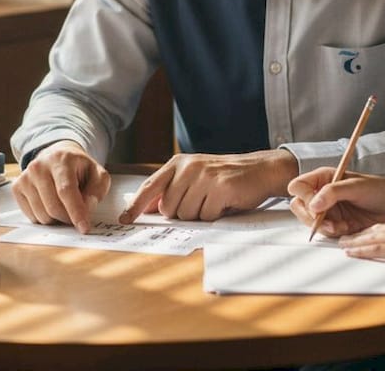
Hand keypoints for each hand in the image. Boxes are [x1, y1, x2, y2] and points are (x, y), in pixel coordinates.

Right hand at [11, 140, 110, 233]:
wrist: (56, 156)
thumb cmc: (78, 168)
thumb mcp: (97, 174)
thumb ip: (98, 190)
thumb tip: (87, 206)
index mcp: (61, 159)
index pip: (66, 190)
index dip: (76, 212)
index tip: (84, 227)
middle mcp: (39, 167)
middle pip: (53, 207)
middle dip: (68, 218)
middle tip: (76, 215)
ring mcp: (25, 177)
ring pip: (42, 215)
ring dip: (56, 219)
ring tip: (63, 205)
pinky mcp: (17, 188)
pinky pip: (32, 217)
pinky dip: (44, 217)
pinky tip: (50, 204)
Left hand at [118, 149, 298, 222]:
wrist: (259, 169)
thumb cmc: (224, 177)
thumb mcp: (193, 177)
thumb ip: (170, 190)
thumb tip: (146, 210)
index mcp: (178, 163)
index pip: (150, 187)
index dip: (135, 205)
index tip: (124, 219)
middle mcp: (188, 167)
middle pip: (168, 208)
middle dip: (182, 214)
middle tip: (200, 203)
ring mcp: (204, 176)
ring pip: (187, 215)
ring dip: (200, 215)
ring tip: (213, 201)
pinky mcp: (220, 188)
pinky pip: (206, 216)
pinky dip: (215, 216)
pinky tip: (224, 203)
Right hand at [287, 167, 384, 238]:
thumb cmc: (381, 190)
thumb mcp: (356, 187)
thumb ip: (332, 192)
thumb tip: (313, 204)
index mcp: (324, 178)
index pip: (298, 187)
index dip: (304, 197)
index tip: (317, 205)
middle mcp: (323, 193)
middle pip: (299, 206)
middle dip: (311, 217)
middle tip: (327, 221)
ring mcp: (329, 209)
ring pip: (310, 221)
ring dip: (323, 226)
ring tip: (341, 226)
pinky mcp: (337, 223)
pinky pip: (324, 231)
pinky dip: (333, 232)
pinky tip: (347, 228)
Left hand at [338, 215, 384, 267]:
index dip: (378, 230)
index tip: (368, 232)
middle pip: (378, 230)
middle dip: (362, 234)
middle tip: (347, 237)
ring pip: (372, 238)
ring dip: (356, 241)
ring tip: (342, 244)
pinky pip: (375, 249)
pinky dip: (360, 250)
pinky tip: (350, 251)